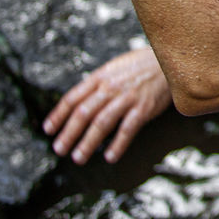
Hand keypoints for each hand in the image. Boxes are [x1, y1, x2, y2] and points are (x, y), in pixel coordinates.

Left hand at [43, 46, 172, 163]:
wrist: (170, 61)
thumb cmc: (142, 66)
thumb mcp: (115, 68)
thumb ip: (98, 84)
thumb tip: (79, 103)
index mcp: (100, 76)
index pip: (72, 98)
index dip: (58, 115)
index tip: (48, 130)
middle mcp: (111, 87)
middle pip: (83, 113)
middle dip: (68, 134)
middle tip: (59, 149)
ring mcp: (127, 97)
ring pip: (101, 123)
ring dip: (88, 142)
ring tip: (78, 157)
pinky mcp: (143, 107)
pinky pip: (127, 129)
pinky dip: (118, 144)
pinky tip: (110, 156)